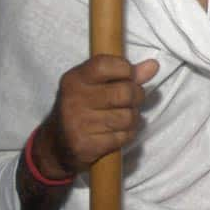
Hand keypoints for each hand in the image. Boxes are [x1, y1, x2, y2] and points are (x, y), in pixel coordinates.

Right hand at [32, 56, 158, 178]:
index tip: (127, 76)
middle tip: (131, 100)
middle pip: (125, 92)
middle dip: (137, 96)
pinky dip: (127, 135)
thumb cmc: (83, 108)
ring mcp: (77, 124)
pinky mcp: (85, 145)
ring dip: (133, 118)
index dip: (126, 69)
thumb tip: (153, 66)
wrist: (56, 145)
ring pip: (128, 116)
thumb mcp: (97, 85)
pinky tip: (116, 133)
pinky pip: (124, 136)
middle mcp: (73, 99)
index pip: (105, 64)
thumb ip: (126, 74)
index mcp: (75, 79)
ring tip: (123, 117)